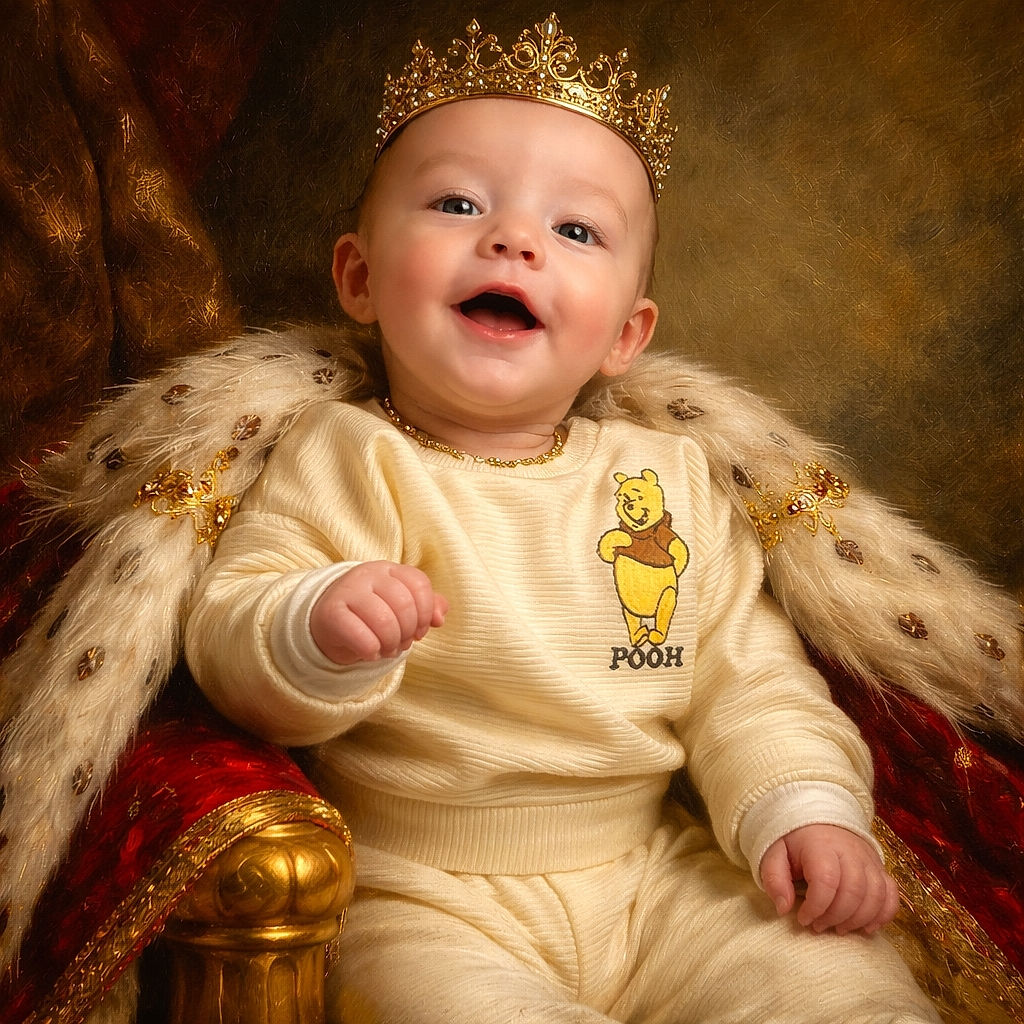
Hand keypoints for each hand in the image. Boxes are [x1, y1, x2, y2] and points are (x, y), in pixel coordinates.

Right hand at [309, 561, 446, 664]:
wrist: (328, 623)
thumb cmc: (372, 615)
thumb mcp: (401, 607)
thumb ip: (427, 607)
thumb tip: (439, 618)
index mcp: (389, 569)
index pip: (419, 584)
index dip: (425, 613)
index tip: (419, 631)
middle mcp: (368, 574)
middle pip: (404, 604)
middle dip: (408, 632)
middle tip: (401, 644)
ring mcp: (348, 590)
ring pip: (384, 621)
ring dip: (391, 644)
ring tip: (387, 650)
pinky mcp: (330, 612)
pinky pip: (362, 637)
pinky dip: (372, 651)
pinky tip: (370, 653)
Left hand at [760, 823, 898, 935]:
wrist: (818, 817)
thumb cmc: (793, 839)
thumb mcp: (774, 852)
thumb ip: (775, 878)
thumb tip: (783, 908)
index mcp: (821, 845)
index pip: (826, 880)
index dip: (816, 907)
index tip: (803, 919)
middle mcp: (850, 851)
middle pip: (854, 891)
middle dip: (836, 917)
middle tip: (819, 926)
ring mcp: (868, 859)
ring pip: (876, 895)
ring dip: (859, 920)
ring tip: (839, 928)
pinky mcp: (879, 867)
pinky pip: (891, 894)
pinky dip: (884, 915)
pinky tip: (867, 928)